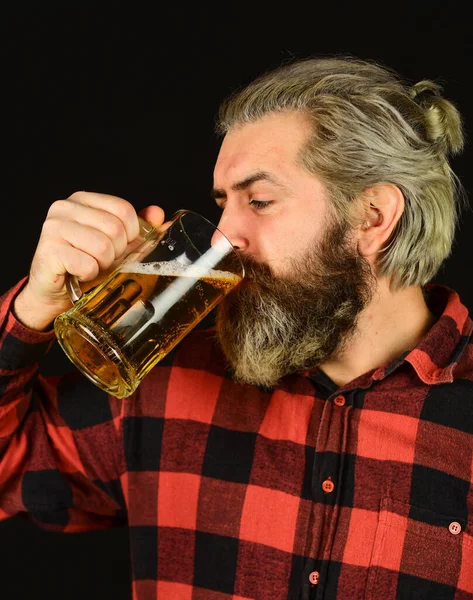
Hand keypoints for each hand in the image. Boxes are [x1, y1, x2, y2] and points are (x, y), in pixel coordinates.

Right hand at [14, 191, 167, 329]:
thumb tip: (159, 214)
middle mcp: (65, 207)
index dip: (130, 234)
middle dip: (116, 252)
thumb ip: (138, 229)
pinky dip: (89, 275)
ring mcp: (54, 227)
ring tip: (90, 267)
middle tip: (102, 261)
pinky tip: (79, 274)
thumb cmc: (85, 264)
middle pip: (115, 228)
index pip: (124, 209)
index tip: (119, 247)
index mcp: (83, 200)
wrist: (55, 292)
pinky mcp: (49, 250)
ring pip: (103, 247)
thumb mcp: (117, 245)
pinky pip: (88, 264)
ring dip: (103, 265)